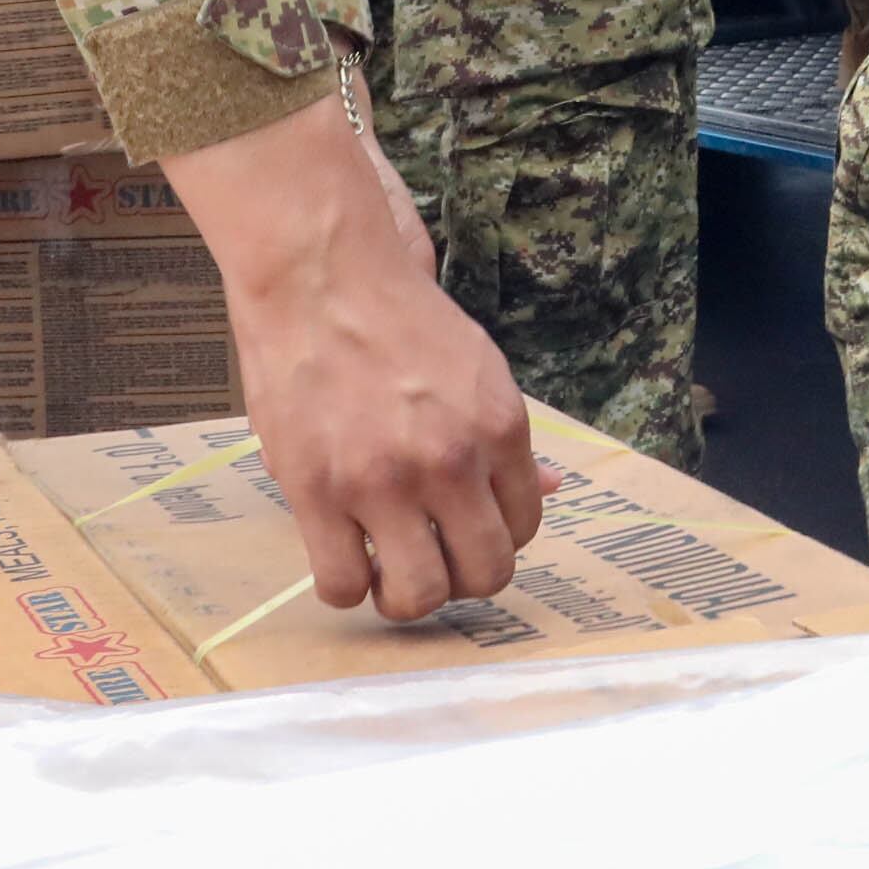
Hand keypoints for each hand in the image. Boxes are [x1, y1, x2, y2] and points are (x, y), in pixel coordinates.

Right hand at [169, 89, 546, 620]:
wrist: (319, 271)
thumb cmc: (394, 312)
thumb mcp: (476, 366)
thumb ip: (506, 439)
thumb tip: (550, 489)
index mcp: (500, 426)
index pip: (523, 526)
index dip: (492, 536)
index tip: (464, 530)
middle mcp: (452, 461)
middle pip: (484, 574)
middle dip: (462, 580)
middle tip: (433, 564)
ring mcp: (384, 480)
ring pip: (418, 594)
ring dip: (405, 597)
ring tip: (386, 573)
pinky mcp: (318, 490)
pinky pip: (342, 582)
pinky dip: (345, 588)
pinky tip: (342, 562)